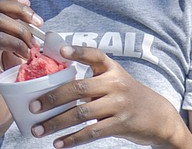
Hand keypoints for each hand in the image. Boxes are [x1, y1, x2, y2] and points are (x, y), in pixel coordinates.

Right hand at [0, 0, 42, 130]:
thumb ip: (22, 38)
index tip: (32, 9)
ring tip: (32, 46)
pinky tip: (25, 56)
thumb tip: (41, 26)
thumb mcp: (17, 54)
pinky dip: (17, 44)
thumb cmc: (9, 83)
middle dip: (22, 11)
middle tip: (38, 25)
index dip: (13, 0)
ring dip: (22, 30)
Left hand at [29, 46, 191, 148]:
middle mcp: (116, 84)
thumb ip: (93, 80)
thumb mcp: (115, 80)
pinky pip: (91, 132)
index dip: (78, 51)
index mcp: (112, 69)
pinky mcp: (120, 124)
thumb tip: (55, 87)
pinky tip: (58, 143)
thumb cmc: (128, 96)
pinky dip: (72, 139)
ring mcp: (119, 104)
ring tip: (37, 129)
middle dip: (53, 98)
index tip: (61, 51)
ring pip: (81, 113)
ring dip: (56, 123)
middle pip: (79, 88)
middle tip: (33, 106)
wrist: (158, 116)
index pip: (94, 55)